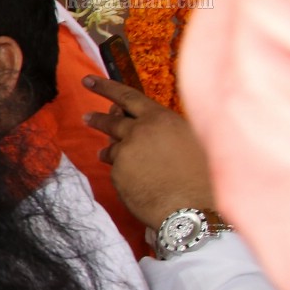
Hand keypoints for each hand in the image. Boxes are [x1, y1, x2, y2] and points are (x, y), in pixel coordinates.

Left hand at [82, 76, 217, 227]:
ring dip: (109, 149)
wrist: (192, 209)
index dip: (106, 87)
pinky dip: (123, 172)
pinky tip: (133, 180)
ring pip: (112, 147)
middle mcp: (139, 131)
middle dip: (97, 119)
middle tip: (86, 116)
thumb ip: (166, 128)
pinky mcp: (118, 174)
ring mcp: (126, 153)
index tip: (87, 80)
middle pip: (111, 121)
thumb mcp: (192, 140)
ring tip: (104, 153)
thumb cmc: (203, 175)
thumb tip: (145, 124)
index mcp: (161, 118)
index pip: (127, 96)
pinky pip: (118, 169)